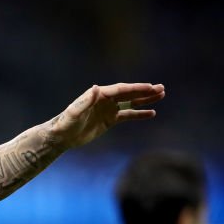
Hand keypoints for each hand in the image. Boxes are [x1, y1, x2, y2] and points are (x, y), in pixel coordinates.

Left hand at [49, 83, 165, 149]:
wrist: (61, 136)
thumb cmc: (65, 123)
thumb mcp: (74, 112)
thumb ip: (85, 101)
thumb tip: (95, 88)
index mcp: (98, 95)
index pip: (121, 90)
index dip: (136, 88)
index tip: (150, 87)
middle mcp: (105, 100)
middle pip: (129, 94)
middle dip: (145, 91)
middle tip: (161, 88)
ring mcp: (108, 109)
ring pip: (131, 103)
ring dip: (145, 100)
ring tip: (161, 95)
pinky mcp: (109, 120)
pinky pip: (127, 115)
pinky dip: (139, 114)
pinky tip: (151, 113)